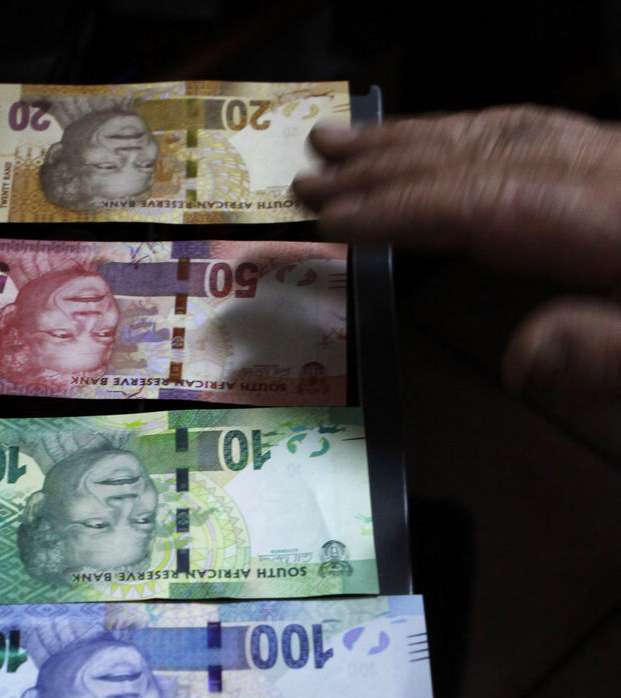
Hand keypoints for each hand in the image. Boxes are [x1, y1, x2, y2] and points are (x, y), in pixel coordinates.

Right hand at [293, 105, 620, 404]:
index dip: (400, 209)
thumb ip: (598, 353)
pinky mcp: (615, 173)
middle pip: (479, 156)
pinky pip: (529, 133)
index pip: (483, 203)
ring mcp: (610, 165)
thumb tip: (520, 359)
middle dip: (385, 165)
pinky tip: (431, 146)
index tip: (333, 219)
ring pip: (499, 133)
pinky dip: (464, 136)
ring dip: (414, 141)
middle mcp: (606, 175)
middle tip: (312, 176)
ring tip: (346, 146)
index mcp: (612, 221)